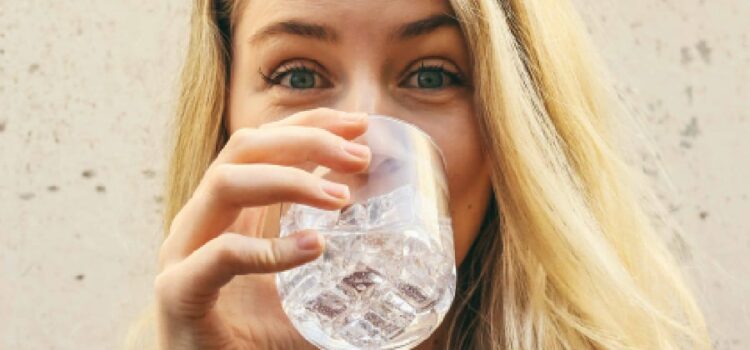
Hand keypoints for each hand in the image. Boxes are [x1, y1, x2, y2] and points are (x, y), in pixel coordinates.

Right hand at [154, 108, 369, 349]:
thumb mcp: (299, 288)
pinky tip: (313, 248)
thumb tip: (394, 259)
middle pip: (245, 148)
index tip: (359, 123)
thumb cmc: (249, 336)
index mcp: (227, 211)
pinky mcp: (178, 291)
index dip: (309, 124)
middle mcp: (201, 220)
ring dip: (289, 179)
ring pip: (226, 182)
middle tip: (360, 156)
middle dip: (306, 140)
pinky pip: (222, 255)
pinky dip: (270, 248)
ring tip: (341, 199)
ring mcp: (183, 252)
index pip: (263, 144)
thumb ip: (330, 265)